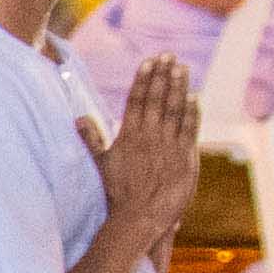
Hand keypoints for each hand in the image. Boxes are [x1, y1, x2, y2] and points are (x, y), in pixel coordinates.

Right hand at [94, 57, 203, 230]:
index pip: (136, 100)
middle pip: (156, 99)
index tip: (148, 61)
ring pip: (175, 109)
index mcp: (129, 135)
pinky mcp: (185, 156)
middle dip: (162, 75)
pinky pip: (190, 128)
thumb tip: (78, 118)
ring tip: (182, 67)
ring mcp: (169, 144)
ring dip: (178, 86)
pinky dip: (192, 111)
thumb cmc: (118, 192)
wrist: (140, 217)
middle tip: (168, 55)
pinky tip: (194, 96)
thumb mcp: (101, 164)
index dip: (143, 79)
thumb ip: (92, 139)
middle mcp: (149, 136)